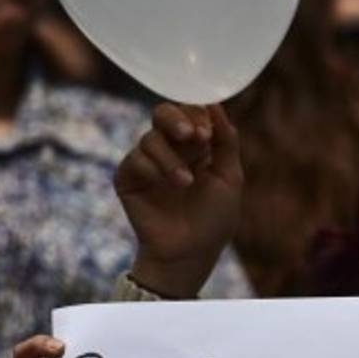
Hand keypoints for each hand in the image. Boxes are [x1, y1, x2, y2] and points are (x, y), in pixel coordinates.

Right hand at [115, 102, 242, 297]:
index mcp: (196, 145)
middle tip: (190, 136)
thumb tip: (215, 105)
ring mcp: (147, 163)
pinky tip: (165, 185)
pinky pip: (134, 160)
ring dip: (171, 158)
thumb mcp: (230, 177)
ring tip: (186, 183)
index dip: (196, 115)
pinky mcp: (127, 178)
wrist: (191, 252)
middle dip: (176, 120)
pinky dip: (151, 168)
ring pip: (150, 139)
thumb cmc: (214, 218)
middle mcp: (170, 149)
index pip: (190, 112)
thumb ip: (226, 141)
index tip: (207, 132)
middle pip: (163, 113)